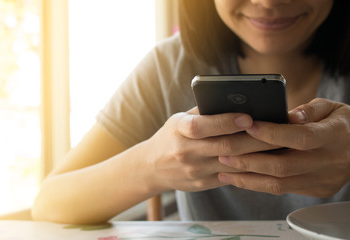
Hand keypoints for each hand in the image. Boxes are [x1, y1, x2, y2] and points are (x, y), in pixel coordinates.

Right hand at [145, 107, 278, 192]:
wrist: (152, 167)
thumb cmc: (171, 137)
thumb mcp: (179, 120)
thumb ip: (204, 112)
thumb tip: (236, 102)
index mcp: (178, 130)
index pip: (201, 126)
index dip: (225, 122)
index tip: (248, 117)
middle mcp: (186, 152)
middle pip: (225, 147)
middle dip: (255, 140)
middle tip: (280, 131)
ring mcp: (195, 171)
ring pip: (233, 164)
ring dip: (259, 156)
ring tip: (280, 147)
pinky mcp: (202, 184)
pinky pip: (231, 177)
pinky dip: (251, 170)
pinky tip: (267, 162)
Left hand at [218, 98, 349, 196]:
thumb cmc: (342, 124)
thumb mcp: (332, 108)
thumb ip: (309, 110)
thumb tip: (287, 116)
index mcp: (333, 136)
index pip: (299, 137)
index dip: (272, 133)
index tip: (248, 126)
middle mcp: (328, 161)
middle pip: (283, 166)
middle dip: (249, 161)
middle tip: (223, 154)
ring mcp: (322, 179)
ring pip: (279, 184)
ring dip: (248, 178)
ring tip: (224, 171)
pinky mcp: (316, 190)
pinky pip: (283, 190)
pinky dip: (259, 184)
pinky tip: (241, 178)